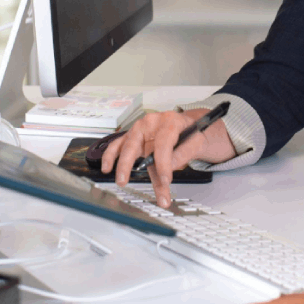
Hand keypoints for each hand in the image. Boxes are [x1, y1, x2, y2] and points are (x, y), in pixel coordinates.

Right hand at [101, 109, 235, 207]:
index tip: (166, 181)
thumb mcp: (196, 141)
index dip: (163, 164)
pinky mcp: (134, 137)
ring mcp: (140, 129)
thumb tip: (169, 167)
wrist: (187, 126)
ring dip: (121, 164)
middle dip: (130, 164)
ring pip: (125, 146)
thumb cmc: (191, 132)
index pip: (163, 144)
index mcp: (169, 121)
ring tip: (120, 179)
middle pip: (137, 144)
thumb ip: (184, 153)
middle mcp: (151, 123)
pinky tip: (107, 167)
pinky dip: (111, 156)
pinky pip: (119, 145)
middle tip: (126, 182)